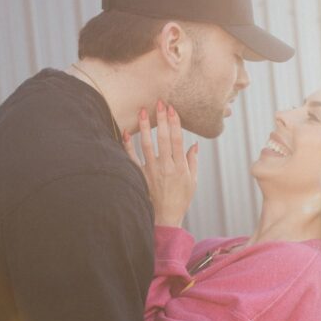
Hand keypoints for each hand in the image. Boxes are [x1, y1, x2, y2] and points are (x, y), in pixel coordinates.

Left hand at [123, 100, 198, 226]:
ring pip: (147, 145)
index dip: (175, 123)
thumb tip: (193, 144)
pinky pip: (132, 158)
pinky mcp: (140, 176)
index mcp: (180, 167)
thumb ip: (193, 161)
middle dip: (161, 120)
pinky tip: (126, 132)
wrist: (165, 217)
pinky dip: (128, 145)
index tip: (173, 109)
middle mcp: (166, 167)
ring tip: (143, 111)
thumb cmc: (180, 199)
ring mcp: (151, 171)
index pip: (178, 140)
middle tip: (159, 102)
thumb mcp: (192, 181)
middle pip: (163, 139)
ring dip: (145, 127)